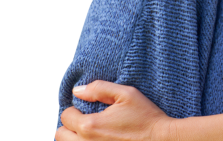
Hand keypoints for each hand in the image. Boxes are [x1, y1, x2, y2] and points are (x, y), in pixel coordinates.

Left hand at [55, 81, 174, 140]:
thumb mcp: (126, 94)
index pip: (66, 116)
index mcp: (90, 126)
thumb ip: (100, 89)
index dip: (75, 109)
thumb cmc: (144, 117)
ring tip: (90, 133)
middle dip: (69, 126)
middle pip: (60, 136)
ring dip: (73, 138)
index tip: (87, 108)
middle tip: (85, 121)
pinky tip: (97, 140)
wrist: (160, 140)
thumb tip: (77, 91)